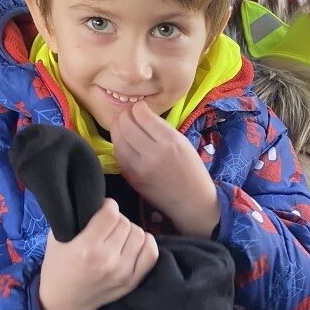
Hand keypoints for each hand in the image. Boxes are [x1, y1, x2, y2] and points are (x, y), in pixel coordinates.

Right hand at [38, 198, 158, 309]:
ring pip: (140, 234)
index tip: (102, 209)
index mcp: (87, 248)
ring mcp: (124, 273)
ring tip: (117, 236)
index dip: (107, 206)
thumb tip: (97, 199)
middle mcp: (108, 260)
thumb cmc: (57, 267)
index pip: (111, 213)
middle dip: (116, 219)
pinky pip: (151, 252)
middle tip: (107, 225)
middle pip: (126, 222)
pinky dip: (145, 243)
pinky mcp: (133, 282)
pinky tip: (132, 243)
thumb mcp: (56, 238)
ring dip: (129, 230)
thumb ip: (76, 217)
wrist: (62, 304)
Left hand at [111, 101, 219, 236]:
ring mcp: (139, 167)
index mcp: (170, 141)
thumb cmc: (192, 170)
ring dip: (118, 128)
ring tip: (124, 126)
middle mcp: (153, 153)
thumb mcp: (183, 142)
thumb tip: (141, 113)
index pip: (142, 115)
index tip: (140, 108)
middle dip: (124, 115)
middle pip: (125, 124)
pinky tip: (124, 142)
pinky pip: (118, 154)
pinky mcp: (131, 178)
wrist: (192, 202)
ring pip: (117, 138)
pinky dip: (119, 144)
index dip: (138, 107)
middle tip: (128, 115)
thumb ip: (161, 127)